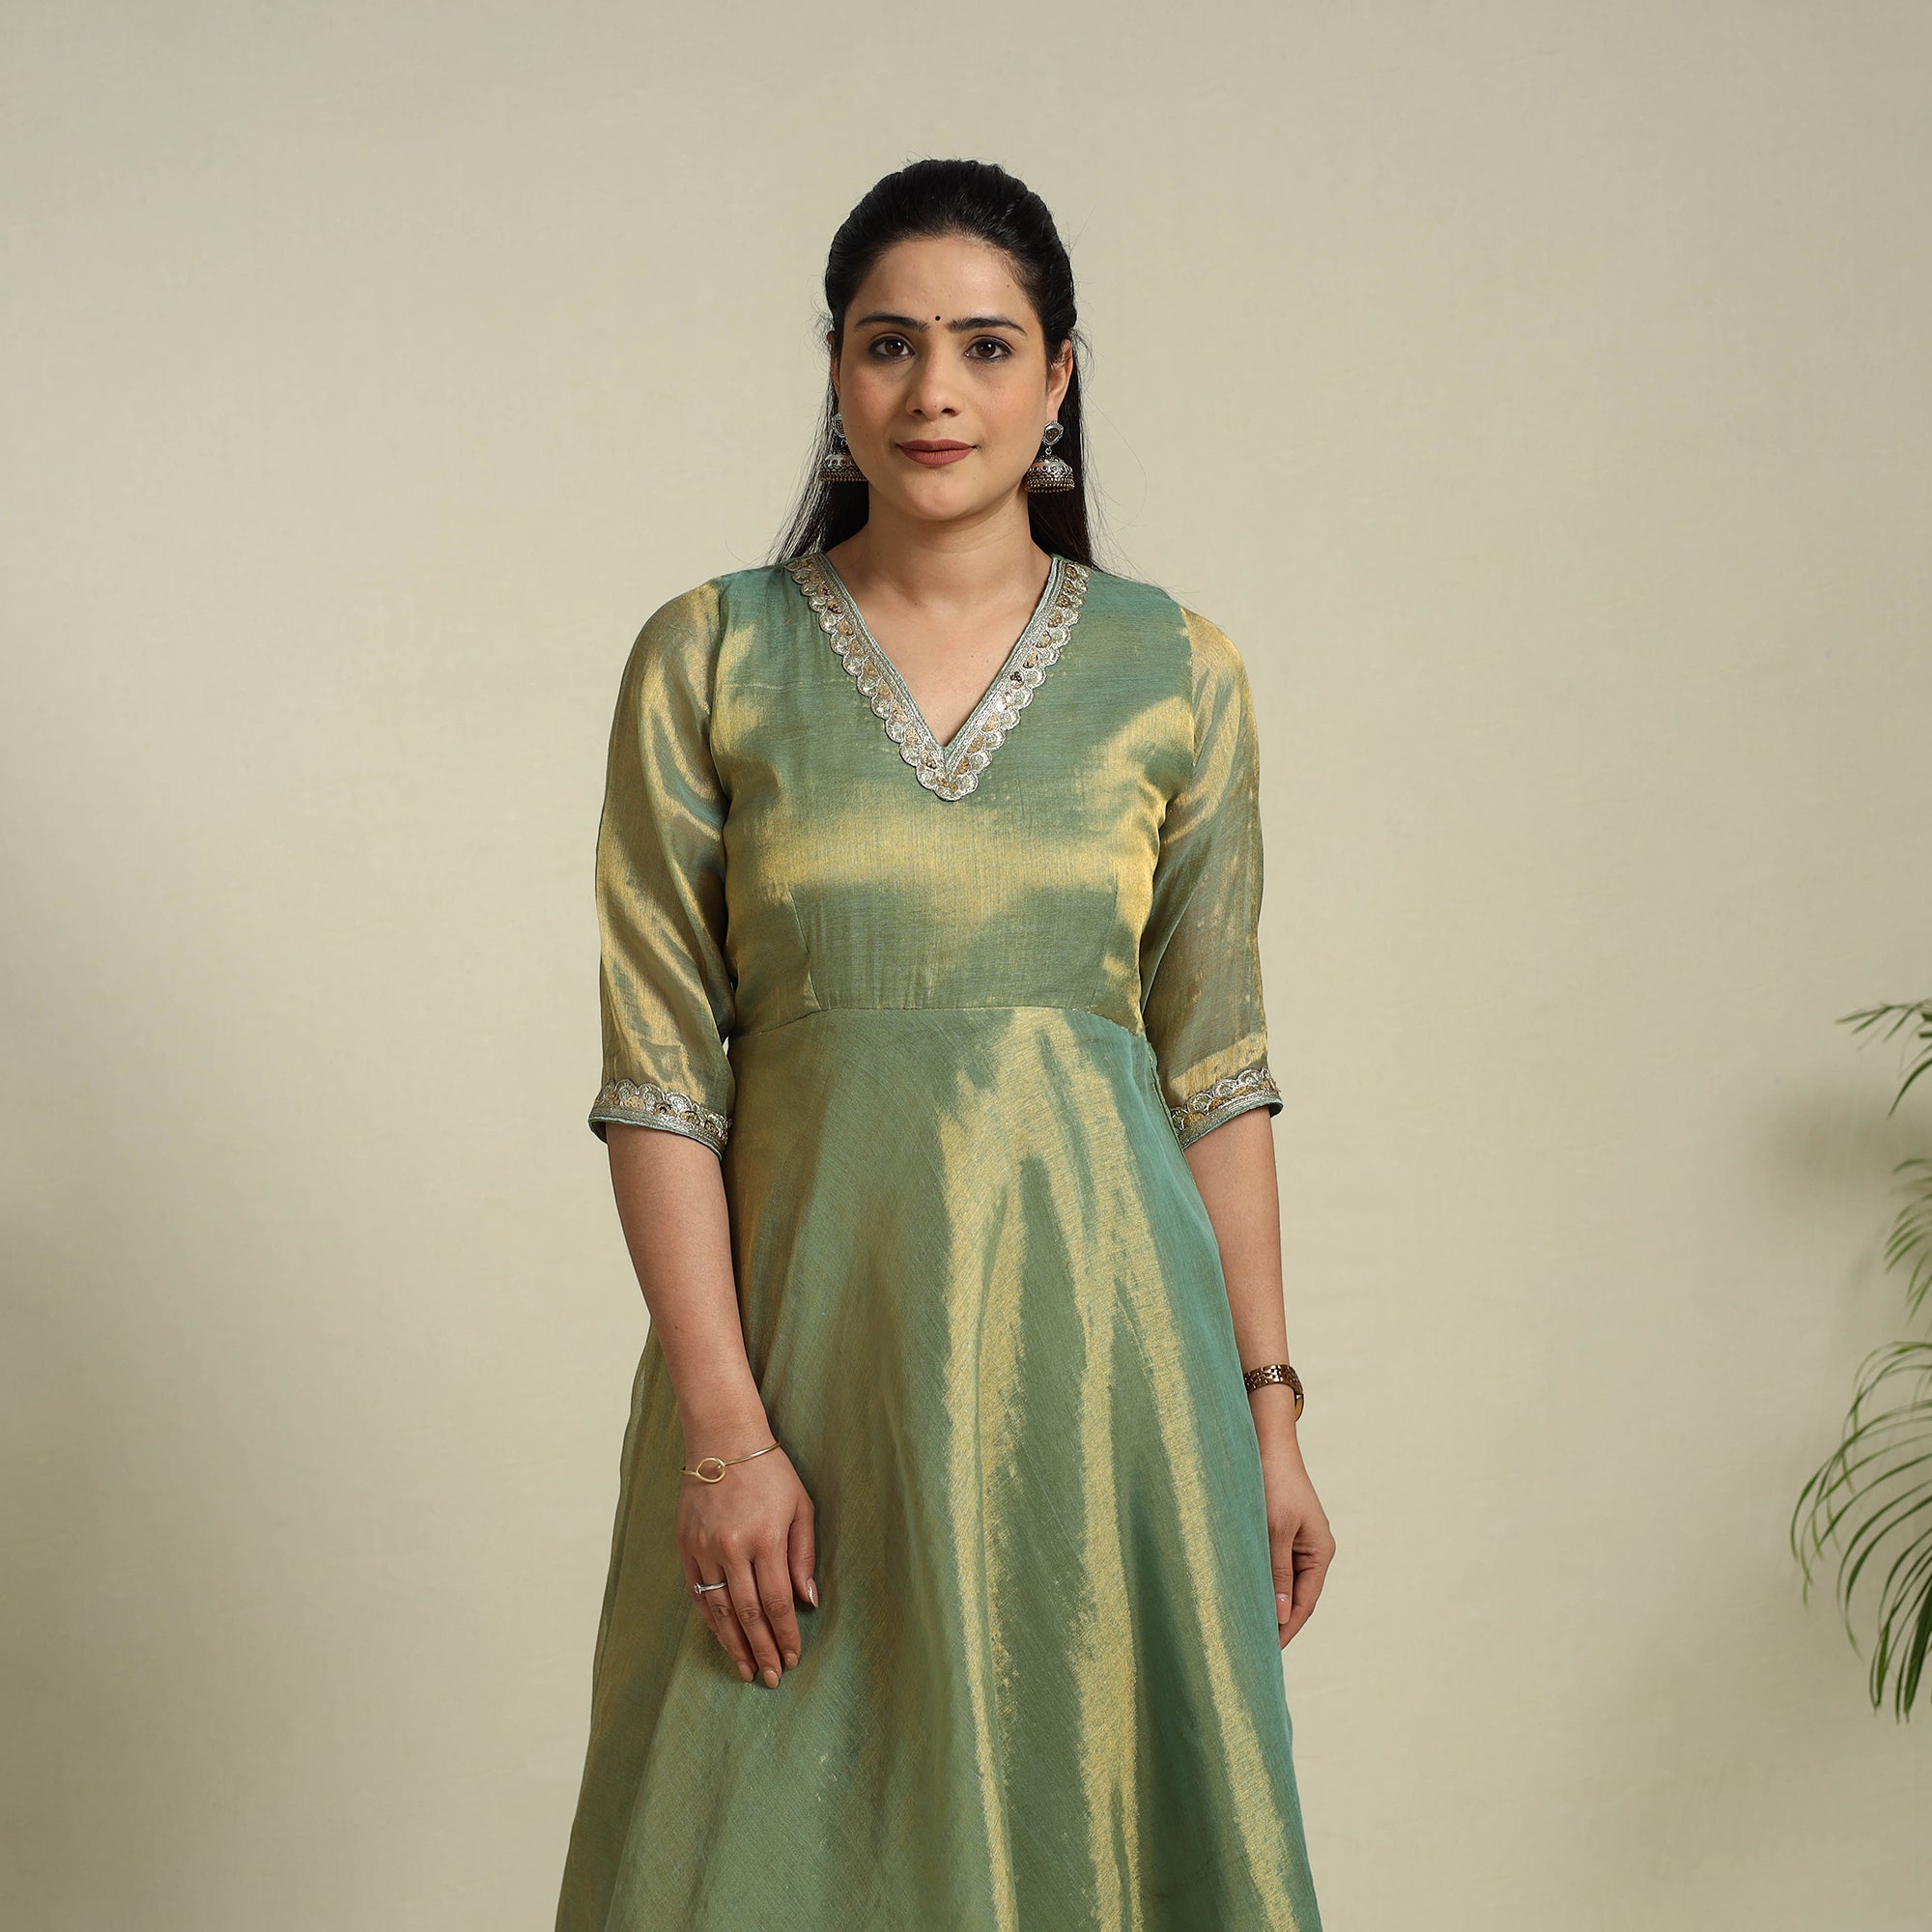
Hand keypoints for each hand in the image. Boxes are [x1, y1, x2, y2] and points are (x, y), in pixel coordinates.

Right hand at [678, 1440, 818, 1685]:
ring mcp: (705, 1549)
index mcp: (765, 1538)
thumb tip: (809, 1601)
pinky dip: (711, 1620)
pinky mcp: (686, 1547)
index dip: (786, 1635)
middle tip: (772, 1677)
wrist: (722, 1440)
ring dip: (733, 1645)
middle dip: (762, 1650)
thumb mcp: (801, 1506)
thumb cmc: (770, 1472)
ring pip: (719, 1610)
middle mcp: (732, 1548)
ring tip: (746, 1670)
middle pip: (748, 1614)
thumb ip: (804, 1555)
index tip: (793, 1658)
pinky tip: (722, 1638)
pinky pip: (699, 1594)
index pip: (777, 1602)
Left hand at [1258, 1436, 1334, 1647]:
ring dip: (1266, 1599)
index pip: (1305, 1603)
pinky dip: (1261, 1579)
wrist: (1266, 1442)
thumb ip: (1277, 1572)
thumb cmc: (1273, 1483)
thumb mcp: (1275, 1530)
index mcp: (1320, 1551)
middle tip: (1252, 1646)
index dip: (1286, 1629)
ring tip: (1244, 1625)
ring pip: (1282, 1580)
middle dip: (1276, 1619)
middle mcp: (1313, 1549)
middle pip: (1295, 1595)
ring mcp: (1297, 1539)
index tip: (1267, 1652)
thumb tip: (1279, 1615)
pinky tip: (1242, 1590)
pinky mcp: (1280, 1529)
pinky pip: (1272, 1563)